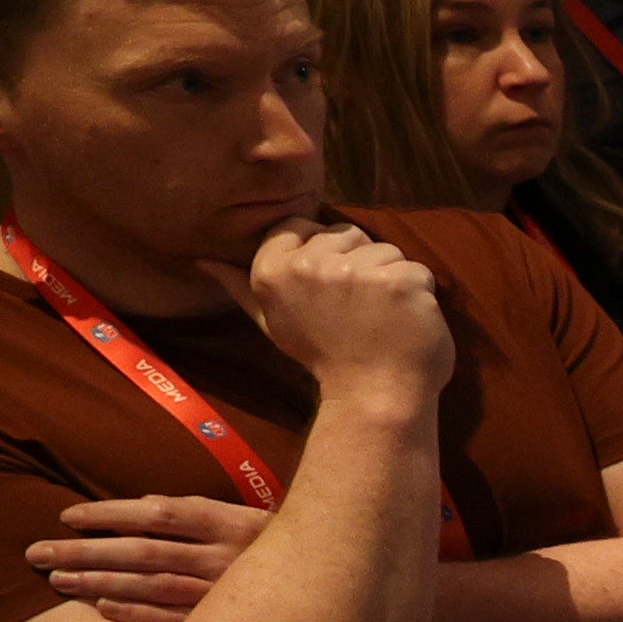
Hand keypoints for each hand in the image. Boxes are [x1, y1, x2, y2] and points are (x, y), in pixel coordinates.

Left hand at [28, 490, 267, 621]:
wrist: (340, 590)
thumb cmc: (283, 553)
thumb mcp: (251, 522)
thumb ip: (202, 514)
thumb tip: (143, 507)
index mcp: (234, 524)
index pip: (160, 513)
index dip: (111, 513)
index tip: (67, 516)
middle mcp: (228, 559)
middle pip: (144, 551)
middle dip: (86, 550)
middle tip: (38, 552)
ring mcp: (227, 597)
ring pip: (152, 586)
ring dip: (100, 582)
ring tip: (57, 579)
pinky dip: (137, 615)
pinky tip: (102, 608)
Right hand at [221, 215, 454, 398]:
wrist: (372, 396)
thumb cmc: (323, 357)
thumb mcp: (272, 322)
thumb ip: (241, 287)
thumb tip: (203, 260)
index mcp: (272, 270)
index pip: (298, 225)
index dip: (320, 250)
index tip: (327, 286)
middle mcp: (310, 265)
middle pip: (347, 233)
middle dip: (358, 264)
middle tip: (355, 307)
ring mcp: (357, 272)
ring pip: (386, 249)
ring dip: (390, 279)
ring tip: (380, 316)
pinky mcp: (400, 281)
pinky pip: (418, 270)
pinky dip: (419, 294)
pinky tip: (405, 321)